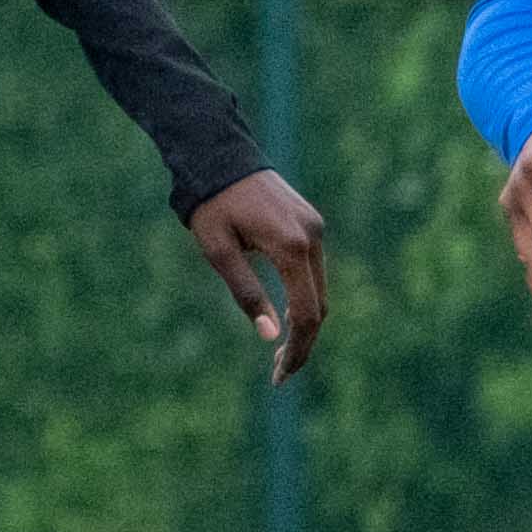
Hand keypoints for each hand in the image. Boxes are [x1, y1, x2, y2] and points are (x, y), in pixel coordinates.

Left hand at [184, 169, 328, 380]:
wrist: (220, 155)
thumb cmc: (212, 204)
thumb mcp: (218, 252)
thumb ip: (246, 293)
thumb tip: (269, 336)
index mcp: (291, 246)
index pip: (307, 313)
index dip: (297, 350)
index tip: (279, 377)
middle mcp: (312, 237)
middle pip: (320, 306)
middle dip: (302, 344)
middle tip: (278, 374)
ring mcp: (315, 228)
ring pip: (319, 290)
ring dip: (305, 324)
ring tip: (280, 353)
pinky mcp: (310, 223)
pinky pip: (313, 271)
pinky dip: (304, 299)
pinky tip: (286, 316)